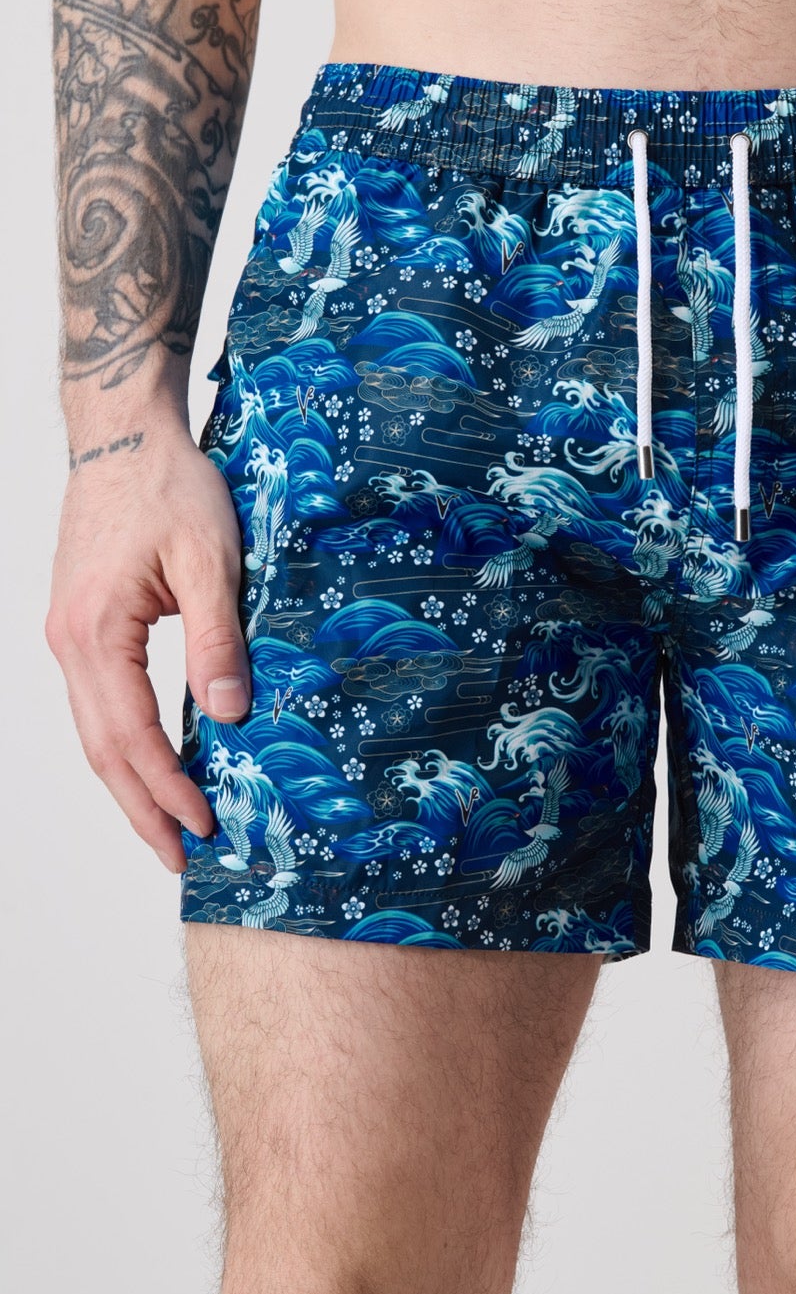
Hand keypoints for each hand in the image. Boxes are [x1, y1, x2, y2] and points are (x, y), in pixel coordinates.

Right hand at [46, 425, 250, 872]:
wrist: (123, 436)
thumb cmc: (169, 485)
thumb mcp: (212, 560)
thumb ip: (219, 639)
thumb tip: (228, 714)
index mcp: (96, 632)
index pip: (132, 735)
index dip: (168, 788)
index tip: (204, 826)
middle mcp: (70, 642)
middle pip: (102, 750)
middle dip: (142, 809)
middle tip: (181, 858)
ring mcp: (69, 636)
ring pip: (95, 732)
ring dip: (131, 784)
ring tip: (169, 827)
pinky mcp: (81, 628)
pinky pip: (100, 703)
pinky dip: (125, 745)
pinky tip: (154, 766)